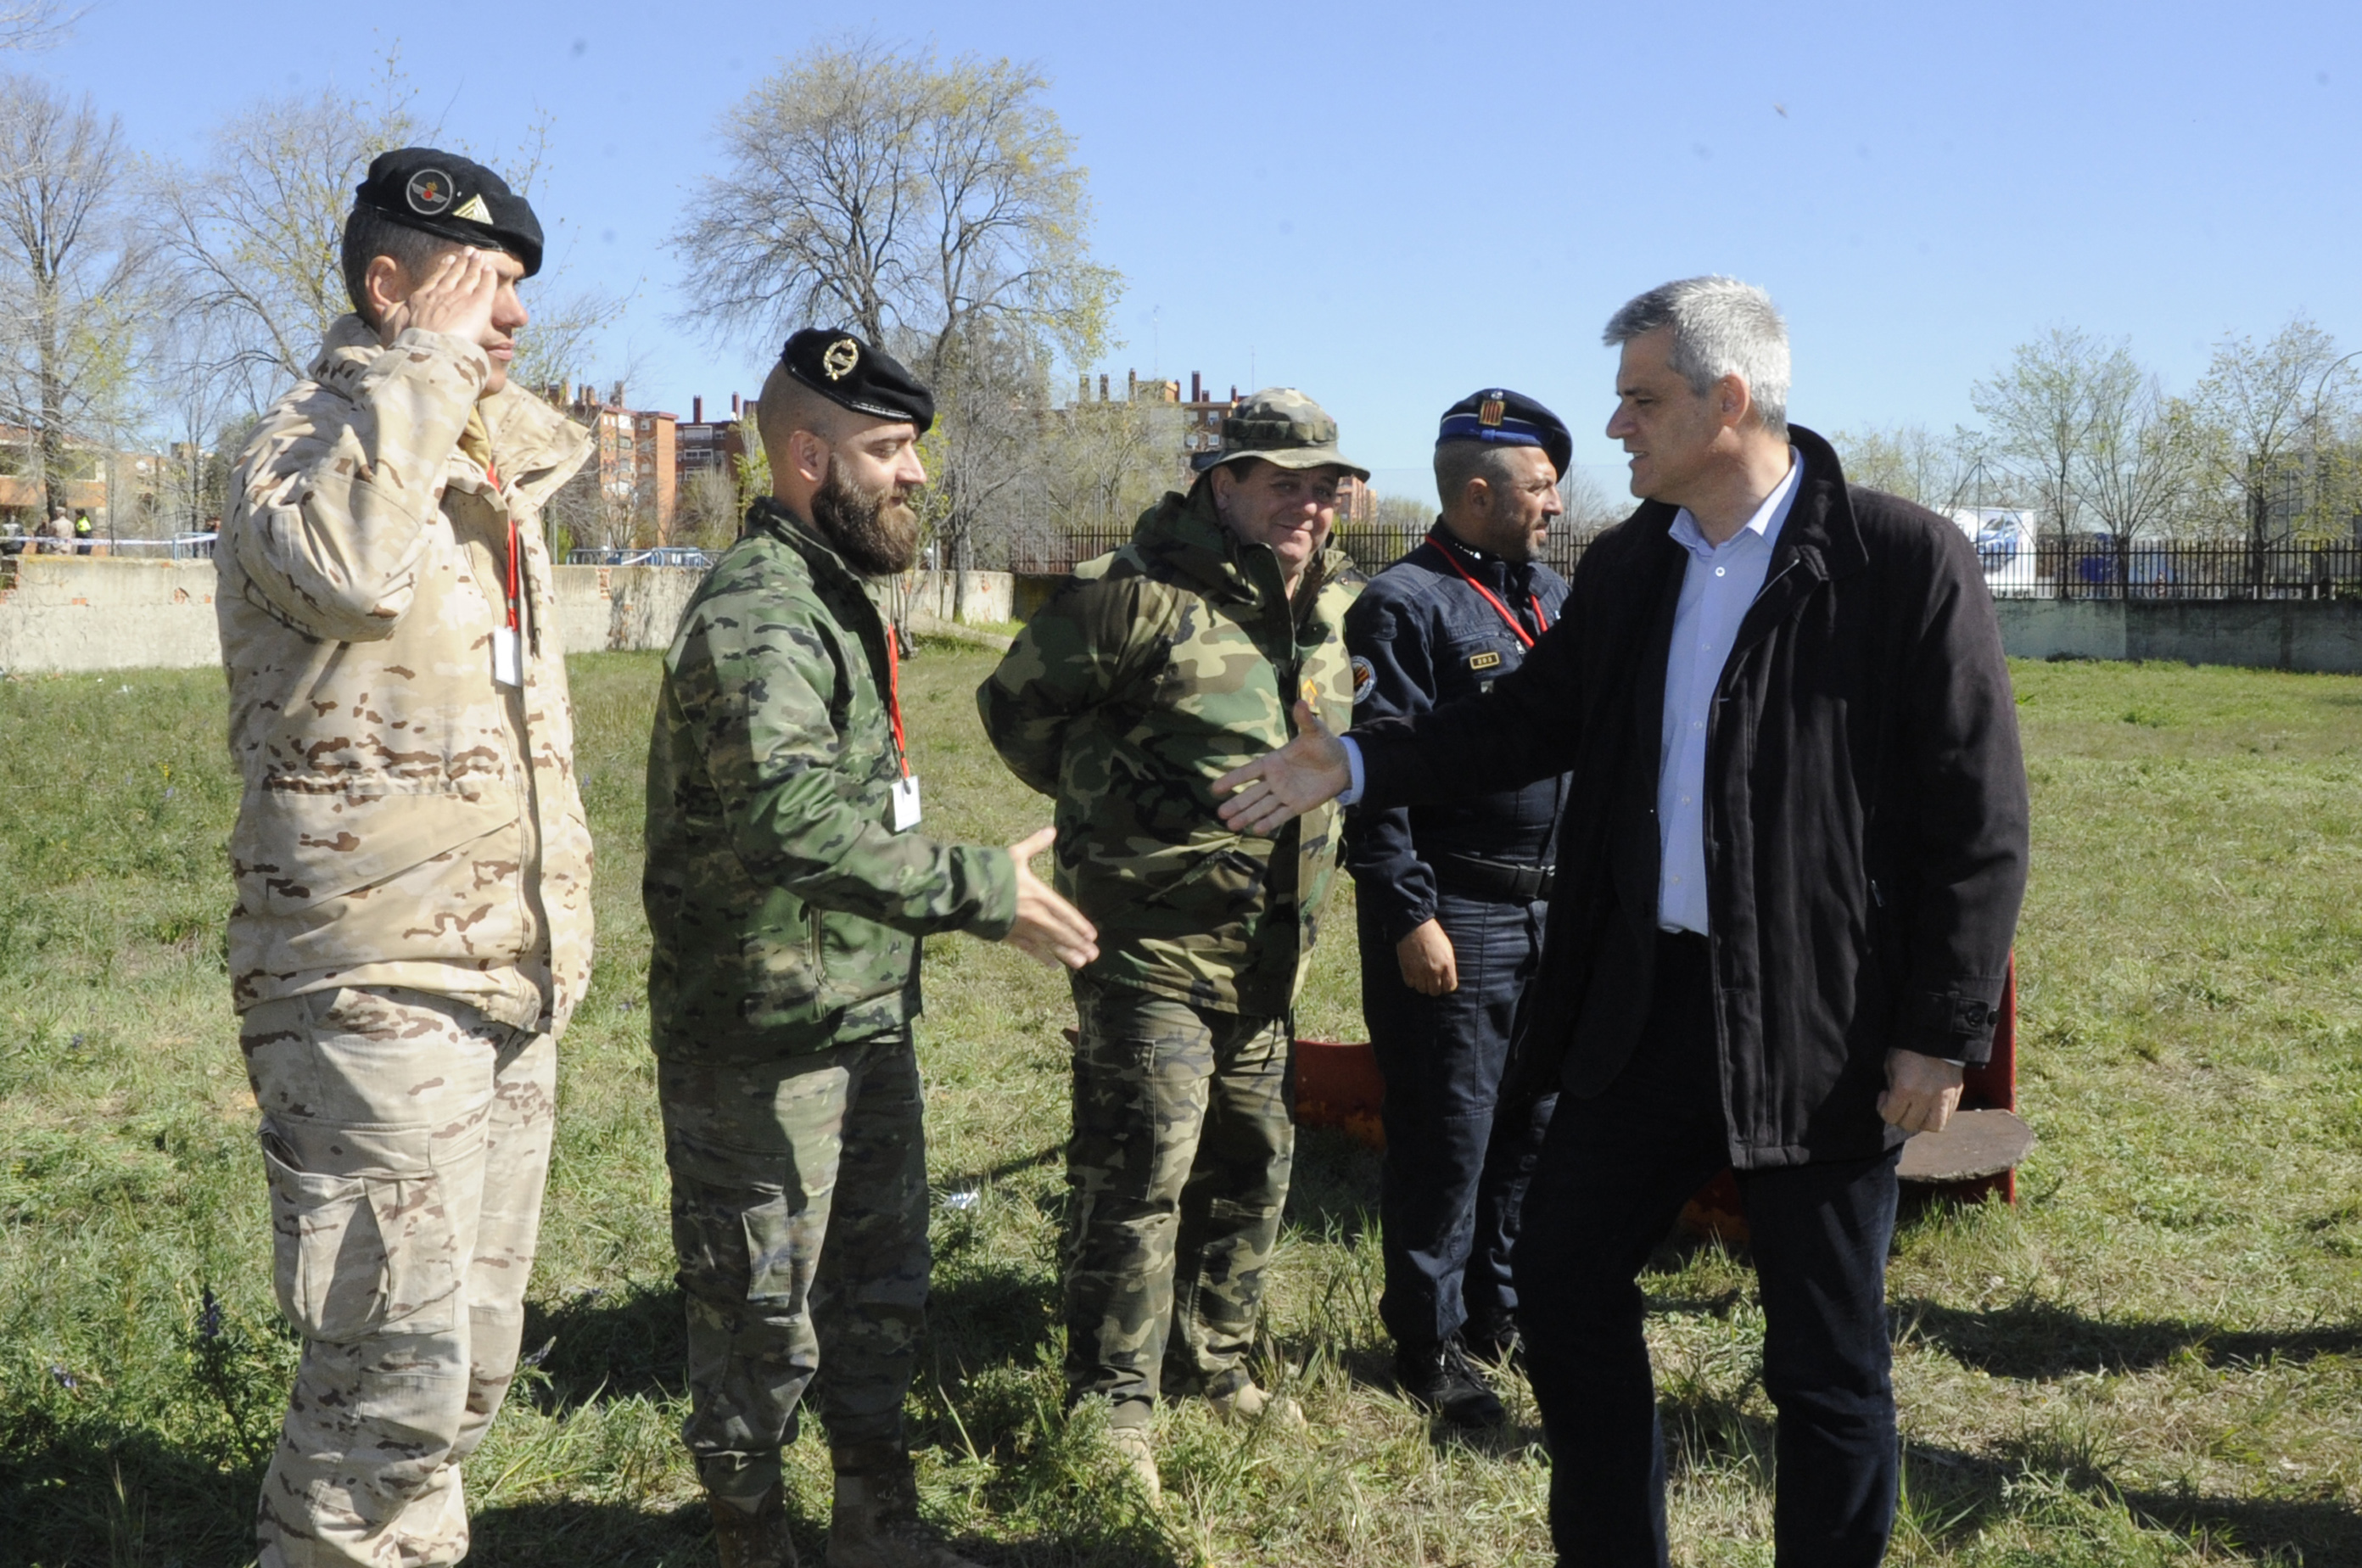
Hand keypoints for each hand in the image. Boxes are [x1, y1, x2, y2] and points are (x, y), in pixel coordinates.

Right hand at [378, 248, 500, 347]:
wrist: (426, 349)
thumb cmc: (408, 342)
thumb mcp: (391, 324)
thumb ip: (392, 314)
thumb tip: (394, 308)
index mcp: (421, 298)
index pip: (436, 280)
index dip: (444, 269)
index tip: (448, 259)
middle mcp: (441, 294)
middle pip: (453, 274)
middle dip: (461, 262)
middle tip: (467, 251)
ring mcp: (460, 297)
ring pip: (469, 277)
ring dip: (475, 265)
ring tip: (479, 256)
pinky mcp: (477, 304)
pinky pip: (485, 286)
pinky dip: (488, 276)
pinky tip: (490, 269)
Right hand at [1001, 827, 1098, 969]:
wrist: (964, 892)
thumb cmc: (989, 871)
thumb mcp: (1014, 855)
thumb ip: (1035, 845)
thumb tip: (1052, 829)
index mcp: (1037, 894)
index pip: (1064, 912)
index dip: (1079, 924)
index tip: (1092, 935)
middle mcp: (1033, 914)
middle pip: (1060, 932)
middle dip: (1077, 944)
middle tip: (1094, 955)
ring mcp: (1021, 927)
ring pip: (1048, 944)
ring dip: (1065, 954)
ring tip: (1081, 963)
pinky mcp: (1008, 935)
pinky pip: (1028, 949)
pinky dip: (1041, 957)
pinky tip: (1053, 965)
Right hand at [1214, 700, 1349, 835]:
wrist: (1342, 764)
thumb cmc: (1323, 745)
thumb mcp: (1314, 732)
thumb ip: (1305, 721)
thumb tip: (1301, 702)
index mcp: (1273, 762)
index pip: (1248, 772)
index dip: (1232, 779)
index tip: (1215, 788)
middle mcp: (1275, 780)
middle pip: (1251, 794)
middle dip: (1237, 804)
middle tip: (1220, 814)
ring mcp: (1285, 794)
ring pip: (1262, 807)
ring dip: (1247, 816)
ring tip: (1231, 825)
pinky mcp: (1297, 806)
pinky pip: (1281, 816)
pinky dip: (1269, 823)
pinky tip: (1256, 829)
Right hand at [1395, 919, 1457, 995]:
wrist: (1414, 926)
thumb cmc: (1433, 935)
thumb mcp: (1447, 949)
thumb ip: (1448, 965)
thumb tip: (1447, 978)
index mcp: (1446, 964)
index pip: (1449, 987)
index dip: (1446, 986)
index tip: (1443, 982)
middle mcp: (1434, 970)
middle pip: (1435, 991)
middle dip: (1434, 987)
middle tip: (1431, 980)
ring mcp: (1419, 971)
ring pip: (1422, 989)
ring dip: (1422, 985)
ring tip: (1422, 976)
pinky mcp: (1407, 969)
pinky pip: (1410, 984)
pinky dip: (1412, 981)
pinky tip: (1413, 973)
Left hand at [1878, 1049, 1963, 1133]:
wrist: (1938, 1035)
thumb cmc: (1910, 1048)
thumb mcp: (1891, 1064)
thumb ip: (1891, 1085)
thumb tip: (1892, 1100)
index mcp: (1905, 1088)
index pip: (1890, 1116)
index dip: (1883, 1109)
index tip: (1885, 1096)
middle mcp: (1925, 1097)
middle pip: (1910, 1124)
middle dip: (1900, 1116)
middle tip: (1899, 1103)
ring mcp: (1943, 1098)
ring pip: (1933, 1126)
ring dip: (1922, 1121)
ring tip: (1917, 1110)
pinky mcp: (1956, 1096)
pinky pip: (1948, 1117)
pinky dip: (1937, 1115)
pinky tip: (1930, 1106)